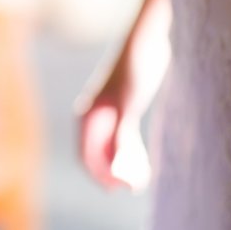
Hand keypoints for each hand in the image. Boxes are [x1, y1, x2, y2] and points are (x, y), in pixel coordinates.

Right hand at [75, 53, 151, 192]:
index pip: (86, 156)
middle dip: (112, 173)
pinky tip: (143, 163)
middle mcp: (93, 117)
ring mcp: (108, 113)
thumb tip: (119, 169)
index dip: (101, 175)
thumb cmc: (134, 70)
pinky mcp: (122, 109)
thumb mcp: (128, 105)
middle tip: (132, 187)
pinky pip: (121, 139)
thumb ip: (122, 137)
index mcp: (87, 116)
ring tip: (140, 180)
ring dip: (121, 166)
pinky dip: (130, 153)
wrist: (144, 42)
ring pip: (109, 148)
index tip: (122, 187)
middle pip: (96, 155)